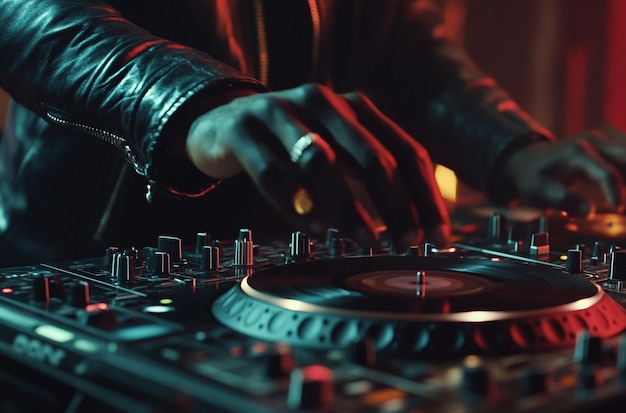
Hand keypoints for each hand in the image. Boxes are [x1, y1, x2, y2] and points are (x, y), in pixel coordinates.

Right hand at [185, 83, 449, 248]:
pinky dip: (296, 204)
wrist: (220, 120)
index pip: (405, 150)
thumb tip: (413, 220)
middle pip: (371, 156)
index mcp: (354, 107)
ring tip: (366, 243)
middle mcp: (322, 102)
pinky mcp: (242, 130)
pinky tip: (315, 229)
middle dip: (396, 205)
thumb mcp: (334, 147)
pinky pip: (272, 172)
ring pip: (321, 162)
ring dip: (348, 207)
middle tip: (407, 244)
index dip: (425, 195)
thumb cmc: (288, 142)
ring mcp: (279, 112)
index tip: (438, 235)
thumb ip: (366, 172)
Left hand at [504, 125, 625, 215]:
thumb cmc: (533, 178)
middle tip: (623, 206)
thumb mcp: (539, 192)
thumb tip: (587, 212)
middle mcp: (594, 139)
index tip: (618, 210)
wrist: (529, 160)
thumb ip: (562, 201)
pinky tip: (621, 189)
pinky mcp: (611, 141)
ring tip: (620, 200)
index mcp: (577, 152)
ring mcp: (604, 137)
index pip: (608, 174)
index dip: (616, 195)